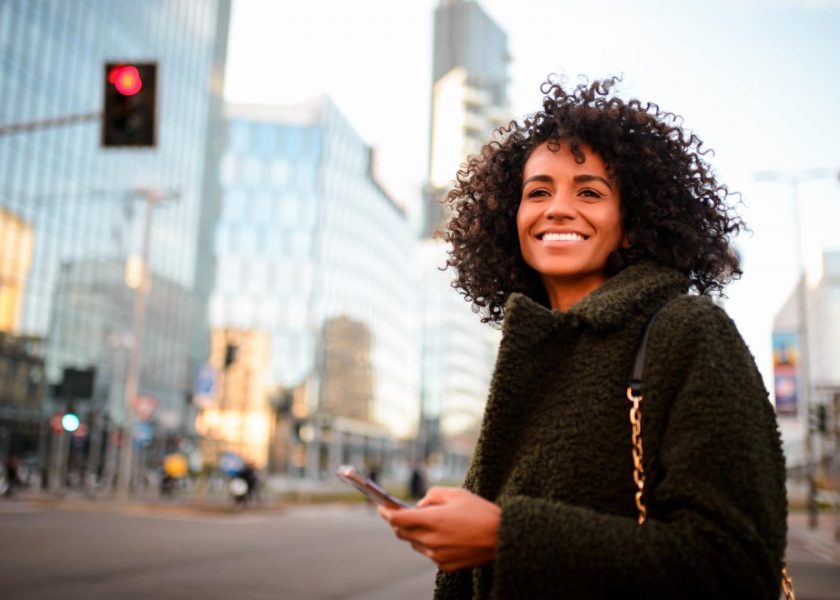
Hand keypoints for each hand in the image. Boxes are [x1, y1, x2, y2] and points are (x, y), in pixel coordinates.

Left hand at [378, 487, 500, 571]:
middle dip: (398, 522)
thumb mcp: (456, 493)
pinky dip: (429, 544)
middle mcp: (431, 540)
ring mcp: (437, 555)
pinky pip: (429, 553)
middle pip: (402, 533)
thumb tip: (420, 504)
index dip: (386, 512)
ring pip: (415, 544)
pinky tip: (442, 535)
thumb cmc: (481, 512)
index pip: (397, 519)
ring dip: (414, 533)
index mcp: (432, 520)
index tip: (381, 507)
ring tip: (426, 522)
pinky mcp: (445, 565)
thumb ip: (432, 495)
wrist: (503, 538)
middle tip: (400, 512)